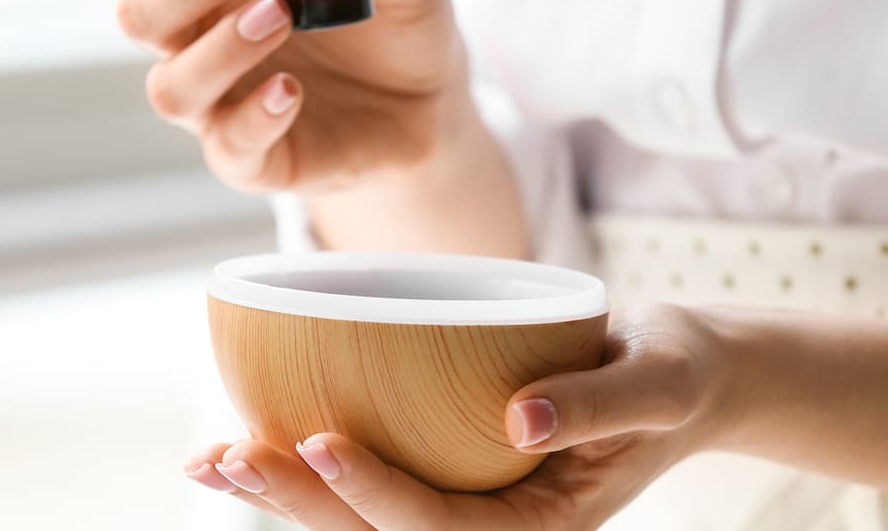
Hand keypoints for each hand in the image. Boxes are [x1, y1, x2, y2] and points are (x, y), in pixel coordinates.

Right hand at [117, 0, 469, 194]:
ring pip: (172, 86)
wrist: (428, 104)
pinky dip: (254, 117)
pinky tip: (290, 91)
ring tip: (280, 17)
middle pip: (144, 10)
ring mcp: (223, 102)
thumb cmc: (394, 26)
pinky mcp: (253, 158)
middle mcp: (205, 39)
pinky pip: (230, 147)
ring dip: (219, 48)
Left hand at [185, 305, 728, 529]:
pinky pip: (374, 477)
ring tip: (207, 458)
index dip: (378, 493)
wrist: (679, 376)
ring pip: (361, 516)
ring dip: (283, 493)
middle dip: (299, 502)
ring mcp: (467, 500)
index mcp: (541, 526)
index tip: (319, 441)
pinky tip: (256, 434)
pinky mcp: (449, 466)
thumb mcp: (658, 380)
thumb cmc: (674, 372)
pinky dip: (310, 465)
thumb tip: (521, 420)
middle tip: (224, 456)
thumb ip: (601, 403)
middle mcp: (492, 525)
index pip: (446, 526)